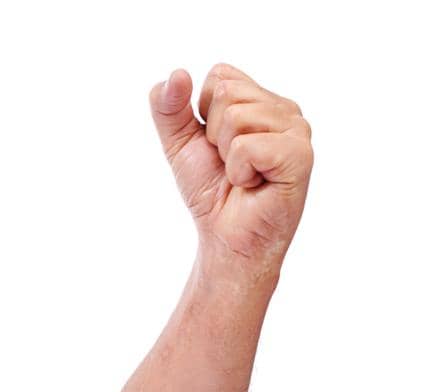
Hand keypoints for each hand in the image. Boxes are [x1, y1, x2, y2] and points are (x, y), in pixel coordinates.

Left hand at [149, 63, 313, 276]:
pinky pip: (248, 146)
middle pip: (227, 91)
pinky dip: (239, 172)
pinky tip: (256, 184)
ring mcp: (298, 130)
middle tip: (231, 164)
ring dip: (226, 156)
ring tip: (244, 175)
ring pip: (237, 117)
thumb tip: (175, 74)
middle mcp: (285, 109)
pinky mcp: (300, 155)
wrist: (226, 237)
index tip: (216, 145)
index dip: (204, 114)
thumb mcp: (180, 144)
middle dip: (213, 135)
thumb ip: (170, 108)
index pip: (220, 75)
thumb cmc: (212, 191)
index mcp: (261, 100)